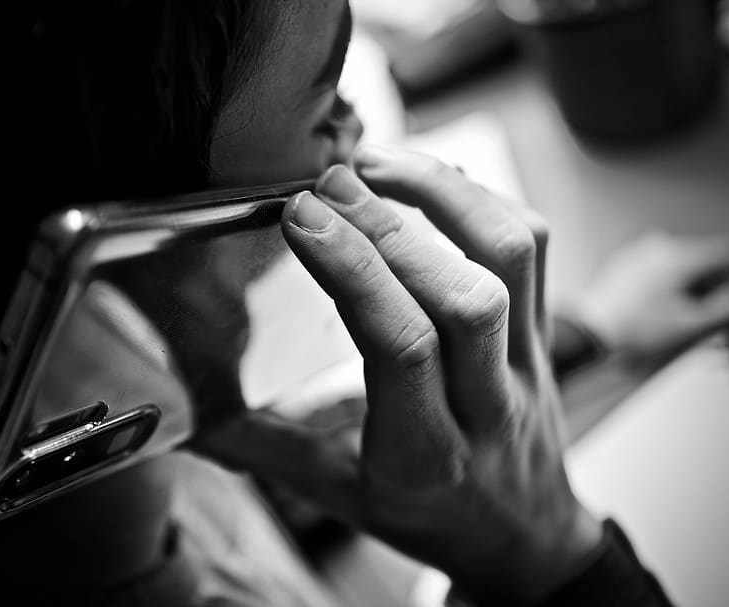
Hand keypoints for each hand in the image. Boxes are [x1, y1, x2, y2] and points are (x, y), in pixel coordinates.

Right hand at [195, 146, 600, 604]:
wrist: (522, 536)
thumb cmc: (426, 513)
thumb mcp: (336, 494)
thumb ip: (262, 448)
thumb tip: (183, 411)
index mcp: (423, 453)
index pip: (400, 347)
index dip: (352, 271)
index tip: (302, 219)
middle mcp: (487, 405)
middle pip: (460, 297)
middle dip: (388, 226)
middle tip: (328, 183)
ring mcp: (528, 363)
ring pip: (512, 258)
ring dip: (444, 195)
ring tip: (379, 164)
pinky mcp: (546, 331)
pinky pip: (533, 246)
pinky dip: (480, 199)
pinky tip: (428, 181)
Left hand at [572, 231, 728, 360]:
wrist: (590, 331)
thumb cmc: (635, 330)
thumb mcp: (692, 324)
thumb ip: (728, 308)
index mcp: (679, 257)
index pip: (728, 252)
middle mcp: (659, 246)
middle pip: (705, 255)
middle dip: (712, 283)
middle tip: (703, 312)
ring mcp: (640, 252)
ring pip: (682, 261)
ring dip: (689, 283)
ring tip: (676, 312)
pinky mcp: (626, 261)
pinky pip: (659, 265)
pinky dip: (667, 281)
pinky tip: (656, 306)